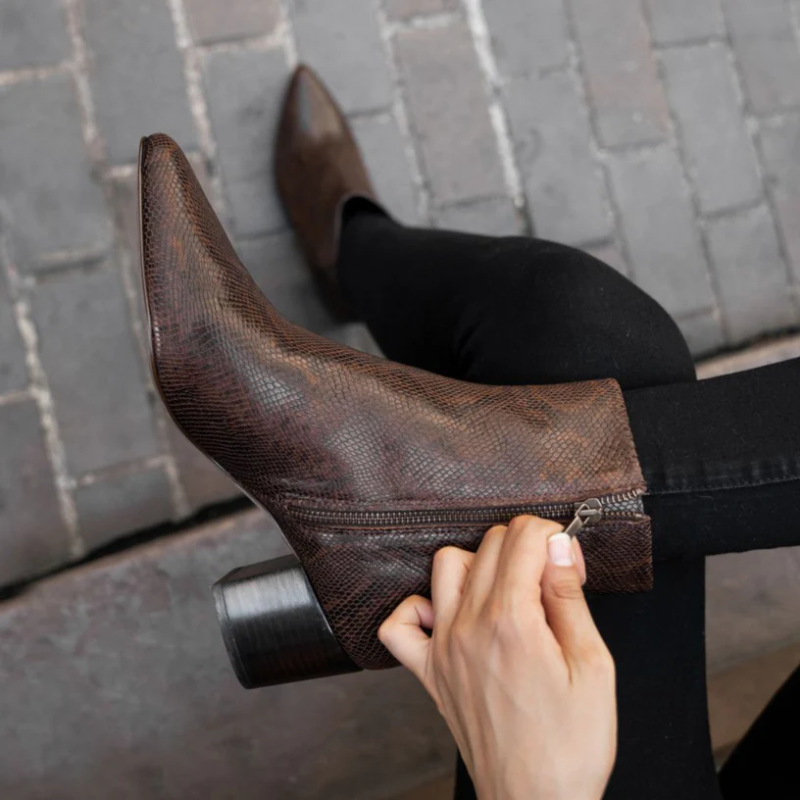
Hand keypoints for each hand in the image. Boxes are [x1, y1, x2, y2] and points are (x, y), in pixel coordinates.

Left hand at [378, 516, 616, 799]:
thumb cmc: (570, 747)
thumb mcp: (594, 668)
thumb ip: (571, 598)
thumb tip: (559, 548)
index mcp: (513, 620)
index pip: (523, 535)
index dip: (554, 537)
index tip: (568, 561)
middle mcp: (469, 625)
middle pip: (490, 543)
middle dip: (526, 546)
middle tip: (552, 580)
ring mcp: (442, 646)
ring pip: (446, 564)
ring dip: (479, 563)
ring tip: (509, 591)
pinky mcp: (428, 671)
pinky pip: (399, 624)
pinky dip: (418, 608)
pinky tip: (449, 616)